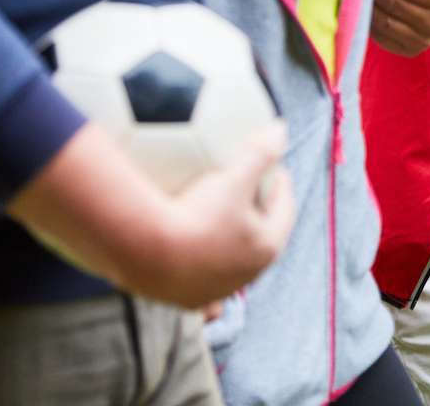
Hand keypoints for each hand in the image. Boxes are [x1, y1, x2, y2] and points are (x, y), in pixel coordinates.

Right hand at [154, 124, 296, 309]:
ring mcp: (217, 291)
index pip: (284, 210)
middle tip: (249, 192)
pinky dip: (202, 276)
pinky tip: (195, 270)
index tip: (274, 170)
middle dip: (259, 216)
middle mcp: (246, 275)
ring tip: (221, 224)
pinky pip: (200, 286)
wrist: (145, 255)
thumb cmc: (195, 214)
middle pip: (260, 238)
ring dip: (231, 246)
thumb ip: (260, 152)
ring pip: (231, 265)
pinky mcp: (189, 301)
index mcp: (266, 246)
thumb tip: (281, 128)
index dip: (280, 187)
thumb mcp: (233, 178)